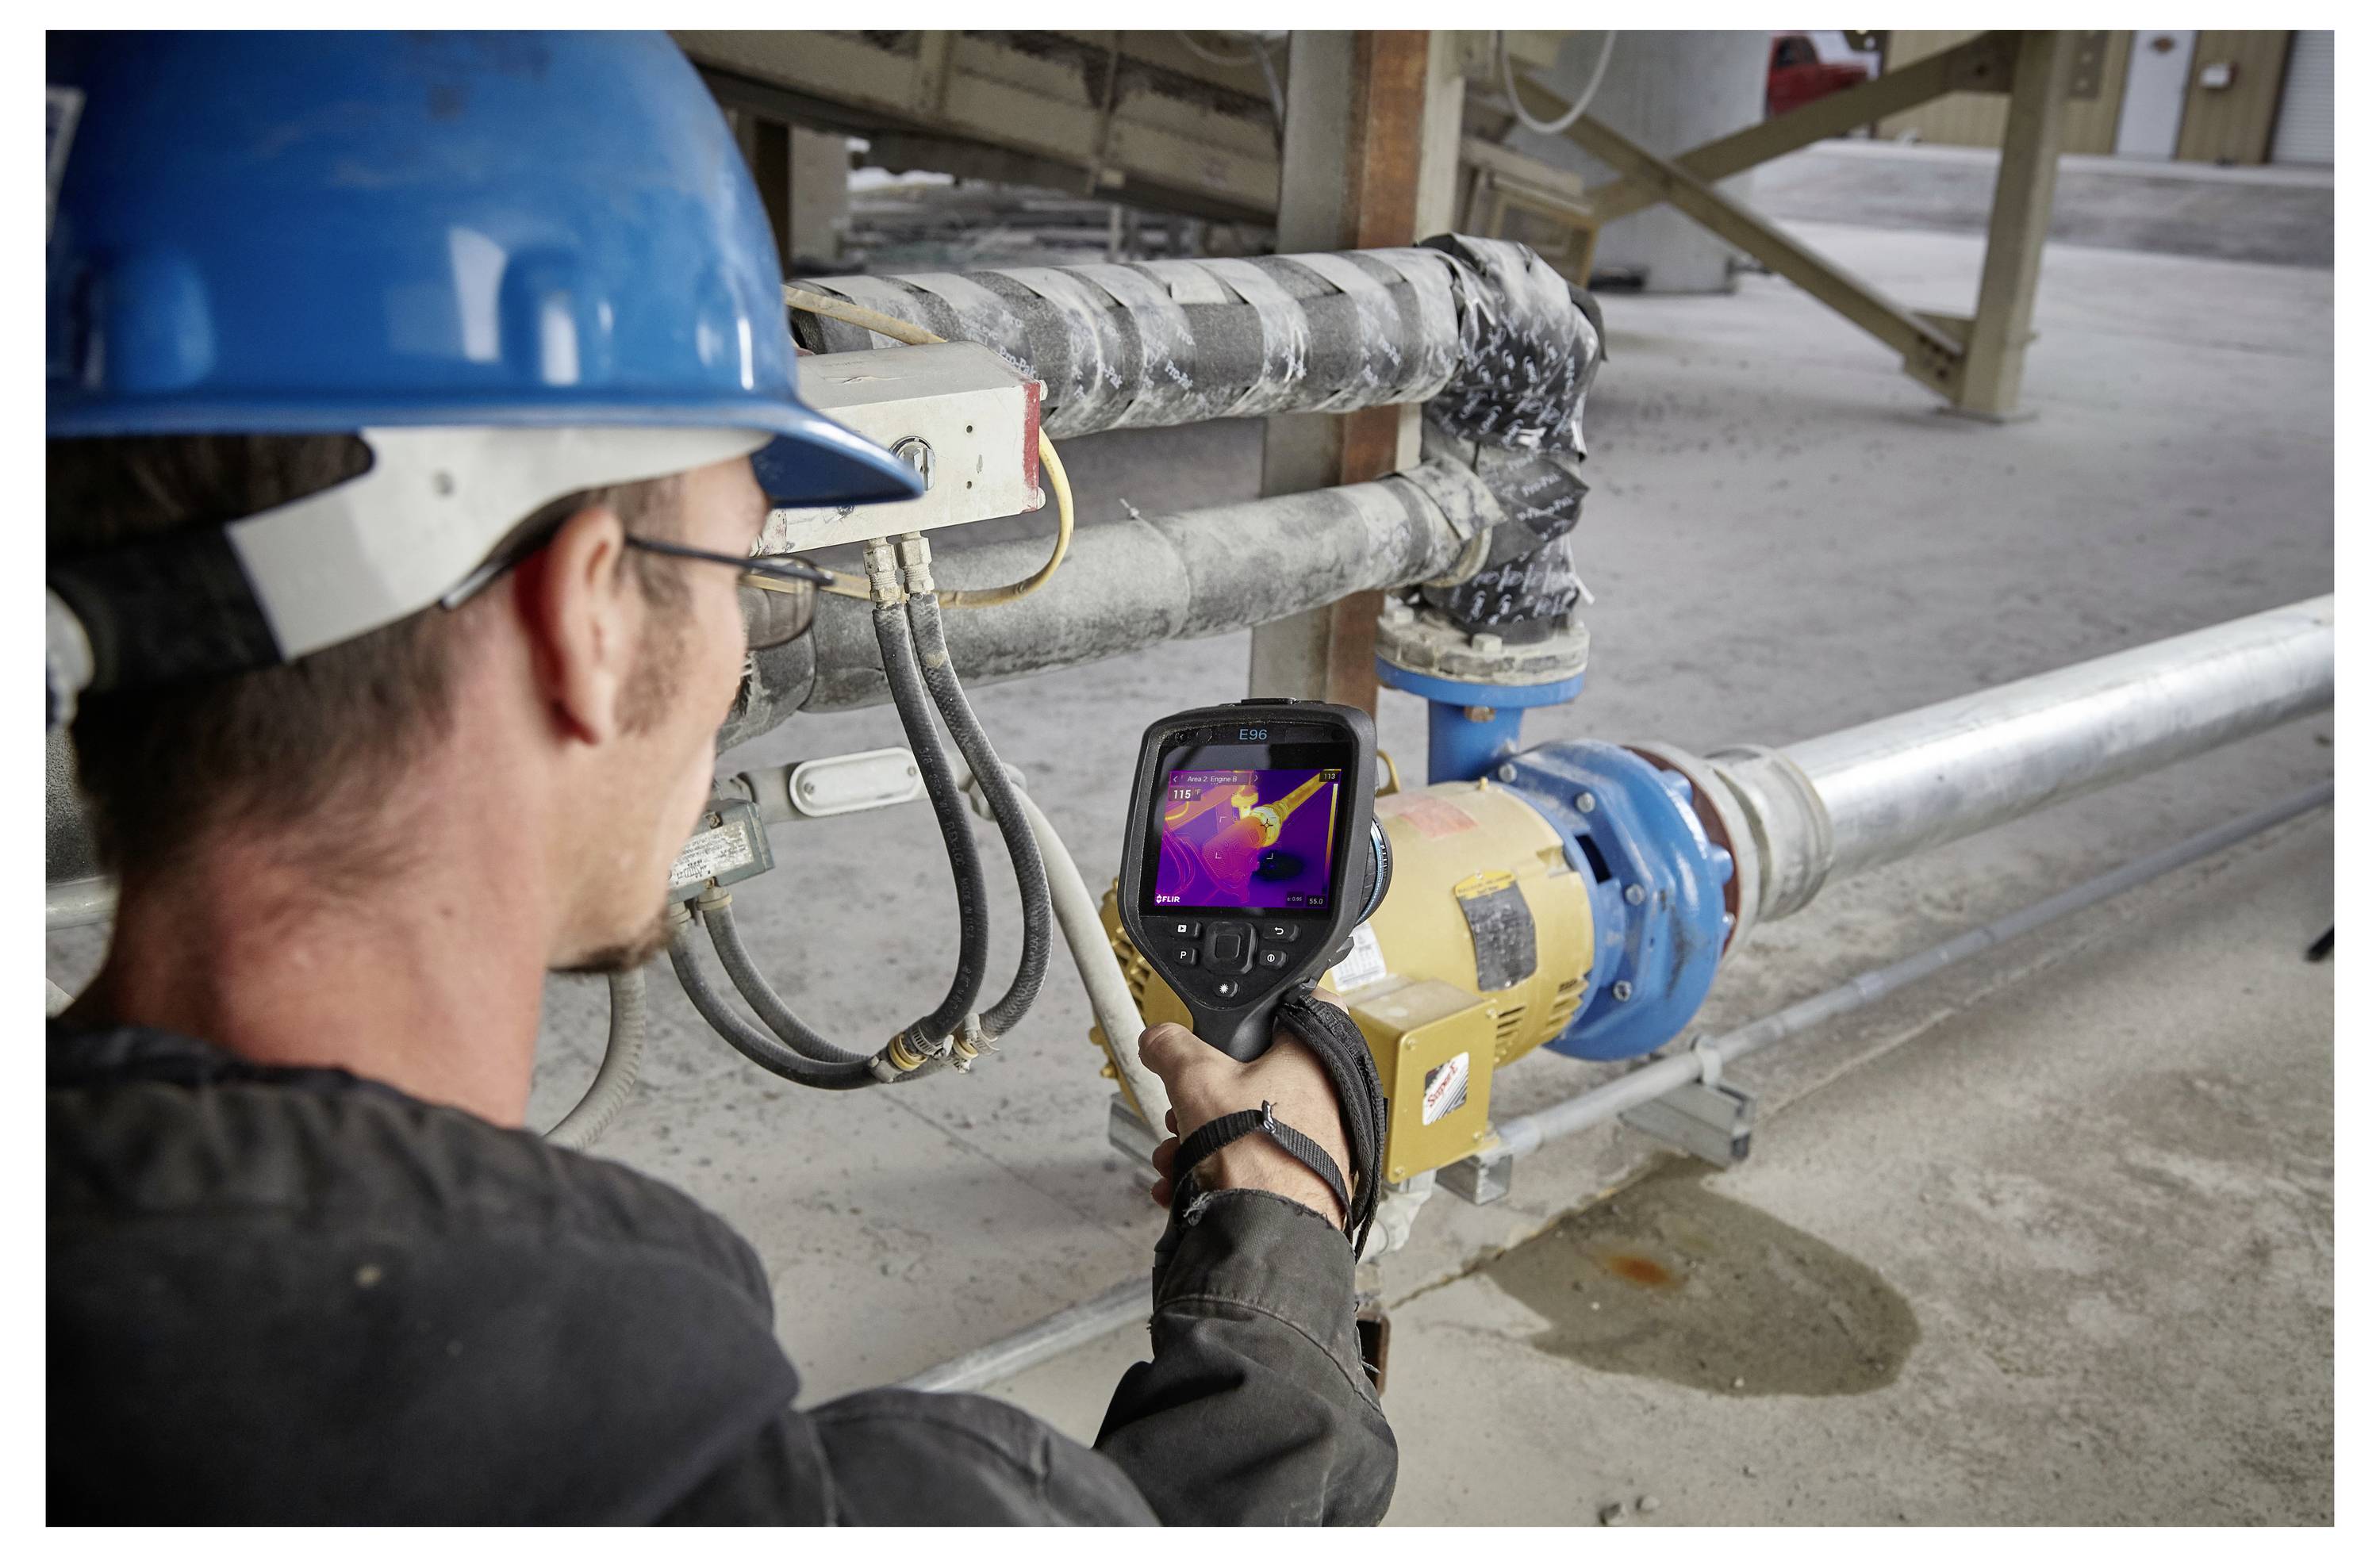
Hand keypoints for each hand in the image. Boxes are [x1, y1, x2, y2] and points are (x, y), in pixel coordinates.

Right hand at [1136, 990, 1353, 1228]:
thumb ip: (1172, 1048)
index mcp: (1315, 1056)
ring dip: (1203, 1134)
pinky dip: (1218, 1165)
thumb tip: (1158, 1039)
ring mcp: (1322, 1138)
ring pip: (1253, 1118)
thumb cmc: (1258, 1160)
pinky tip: (1183, 1182)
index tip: (1240, 1015)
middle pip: (1260, 1071)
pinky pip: (1257, 1157)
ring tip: (1177, 1154)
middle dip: (1208, 1092)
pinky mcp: (1308, 1176)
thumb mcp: (1196, 1082)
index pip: (1305, 1001)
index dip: (1270, 1003)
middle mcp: (1329, 1095)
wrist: (1270, 1236)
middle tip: (1186, 1105)